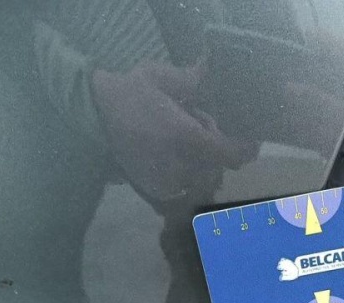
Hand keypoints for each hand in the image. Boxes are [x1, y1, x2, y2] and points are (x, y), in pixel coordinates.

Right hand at [92, 62, 256, 200]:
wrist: (95, 115)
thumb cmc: (131, 93)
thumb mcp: (162, 78)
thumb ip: (192, 79)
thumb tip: (211, 69)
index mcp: (188, 139)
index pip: (233, 156)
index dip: (245, 149)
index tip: (248, 140)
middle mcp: (182, 166)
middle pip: (218, 166)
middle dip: (216, 150)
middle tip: (201, 128)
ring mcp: (169, 182)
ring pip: (204, 180)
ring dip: (203, 165)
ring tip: (184, 145)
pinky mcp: (157, 191)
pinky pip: (186, 190)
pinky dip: (187, 178)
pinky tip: (176, 161)